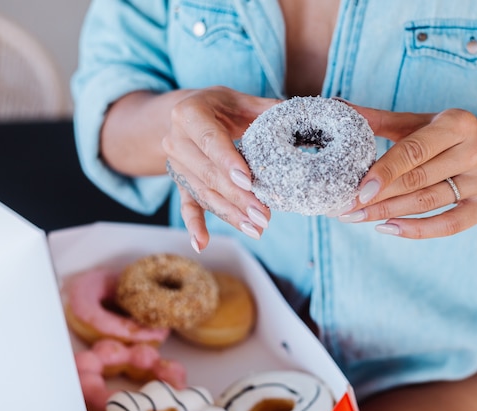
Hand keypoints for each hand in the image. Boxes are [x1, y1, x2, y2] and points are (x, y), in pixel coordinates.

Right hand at [161, 86, 278, 250]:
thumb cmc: (220, 106)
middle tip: (263, 216)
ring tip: (255, 229)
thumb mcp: (241, 100)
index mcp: (189, 113)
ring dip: (230, 214)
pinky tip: (202, 245)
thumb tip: (300, 116)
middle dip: (237, 197)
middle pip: (209, 174)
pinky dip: (195, 226)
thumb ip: (267, 109)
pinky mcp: (180, 183)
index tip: (249, 182)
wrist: (186, 114)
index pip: (211, 141)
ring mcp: (177, 165)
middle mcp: (176, 140)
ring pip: (204, 193)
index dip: (228, 162)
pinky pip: (187, 206)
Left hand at [334, 106, 476, 238]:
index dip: (383, 172)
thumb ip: (379, 119)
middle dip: (377, 198)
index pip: (413, 151)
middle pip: (417, 180)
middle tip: (345, 209)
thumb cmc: (447, 137)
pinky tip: (387, 228)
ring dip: (388, 214)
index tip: (356, 190)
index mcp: (457, 123)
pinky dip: (417, 230)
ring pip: (428, 203)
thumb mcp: (418, 123)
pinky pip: (450, 225)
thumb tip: (336, 106)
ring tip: (356, 218)